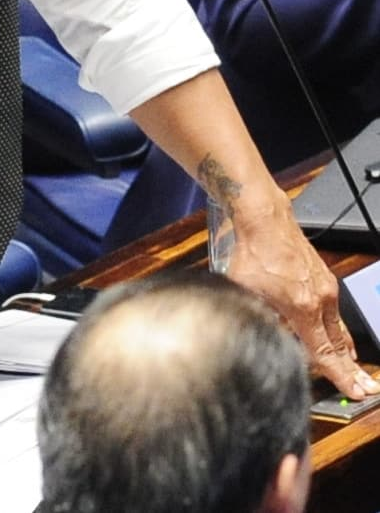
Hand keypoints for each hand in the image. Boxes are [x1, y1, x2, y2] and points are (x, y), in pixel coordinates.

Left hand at [228, 195, 379, 397]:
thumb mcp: (246, 292)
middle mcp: (321, 300)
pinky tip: (338, 335)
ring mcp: (325, 288)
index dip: (339, 375)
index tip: (356, 391)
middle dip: (351, 369)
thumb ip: (254, 316)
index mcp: (303, 308)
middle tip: (366, 388)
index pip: (324, 351)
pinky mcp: (323, 278)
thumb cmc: (253, 253)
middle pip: (338, 343)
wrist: (265, 220)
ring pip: (338, 327)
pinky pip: (334, 312)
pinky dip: (338, 328)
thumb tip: (258, 333)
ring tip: (354, 368)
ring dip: (346, 350)